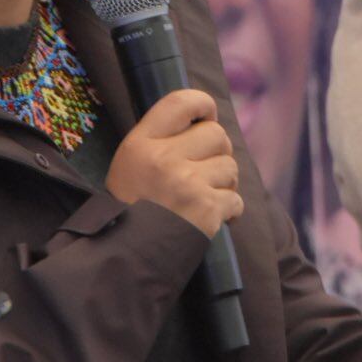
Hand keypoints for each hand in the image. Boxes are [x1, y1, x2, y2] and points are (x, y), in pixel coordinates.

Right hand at [104, 89, 242, 236]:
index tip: (207, 116)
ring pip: (230, 166)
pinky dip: (230, 211)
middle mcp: (164, 159)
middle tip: (204, 172)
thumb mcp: (130, 166)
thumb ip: (160, 141)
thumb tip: (204, 121)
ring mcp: (187, 184)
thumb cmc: (131, 210)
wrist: (126, 259)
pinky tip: (212, 218)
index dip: (203, 104)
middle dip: (217, 152)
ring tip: (203, 197)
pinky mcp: (206, 210)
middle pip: (216, 134)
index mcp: (140, 144)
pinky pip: (236, 199)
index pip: (181, 101)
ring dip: (224, 183)